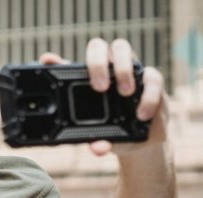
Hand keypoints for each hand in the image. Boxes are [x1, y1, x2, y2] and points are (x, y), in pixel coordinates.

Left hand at [40, 38, 166, 155]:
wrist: (142, 141)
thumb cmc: (114, 132)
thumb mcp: (102, 136)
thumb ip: (96, 138)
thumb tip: (96, 147)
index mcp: (92, 79)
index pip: (75, 61)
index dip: (60, 60)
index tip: (49, 62)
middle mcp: (109, 69)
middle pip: (98, 46)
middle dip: (98, 63)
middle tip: (100, 88)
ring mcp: (130, 72)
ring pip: (124, 50)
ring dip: (123, 70)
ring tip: (125, 93)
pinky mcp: (152, 81)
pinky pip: (153, 77)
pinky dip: (148, 96)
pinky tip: (142, 115)